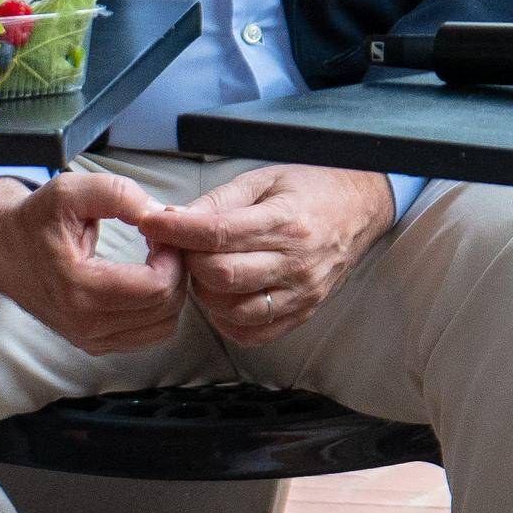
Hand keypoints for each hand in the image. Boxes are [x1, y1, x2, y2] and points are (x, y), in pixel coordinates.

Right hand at [0, 169, 193, 356]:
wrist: (3, 248)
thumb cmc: (37, 218)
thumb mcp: (71, 191)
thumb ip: (118, 195)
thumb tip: (158, 215)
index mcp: (79, 289)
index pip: (157, 287)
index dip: (173, 255)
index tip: (161, 231)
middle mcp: (85, 324)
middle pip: (165, 307)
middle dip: (175, 269)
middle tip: (161, 241)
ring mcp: (90, 339)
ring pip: (163, 326)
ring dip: (170, 290)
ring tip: (154, 258)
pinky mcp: (95, 343)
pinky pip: (149, 335)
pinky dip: (158, 308)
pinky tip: (145, 278)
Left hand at [147, 163, 404, 346]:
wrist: (362, 210)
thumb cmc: (311, 189)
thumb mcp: (265, 179)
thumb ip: (219, 201)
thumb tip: (174, 218)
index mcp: (285, 221)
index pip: (218, 233)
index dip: (177, 231)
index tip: (151, 223)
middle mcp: (295, 262)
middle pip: (221, 276)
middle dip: (190, 262)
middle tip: (186, 247)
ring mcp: (300, 293)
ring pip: (231, 310)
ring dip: (206, 293)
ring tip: (207, 270)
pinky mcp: (302, 313)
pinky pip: (251, 333)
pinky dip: (227, 319)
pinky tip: (225, 296)